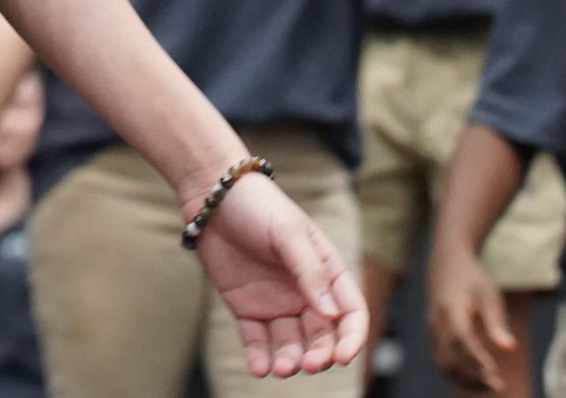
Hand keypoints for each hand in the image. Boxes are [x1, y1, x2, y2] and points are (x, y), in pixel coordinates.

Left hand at [189, 172, 366, 377]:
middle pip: (322, 336)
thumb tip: (332, 314)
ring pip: (291, 344)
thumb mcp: (288, 233)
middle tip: (308, 365)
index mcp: (326, 271)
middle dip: (320, 355)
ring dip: (290, 360)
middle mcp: (305, 292)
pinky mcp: (247, 308)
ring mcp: (276, 302)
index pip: (350, 313)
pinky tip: (260, 368)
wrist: (213, 196)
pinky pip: (257, 340)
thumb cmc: (258, 205)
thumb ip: (310, 271)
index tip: (344, 357)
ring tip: (281, 368)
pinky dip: (260, 357)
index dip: (352, 338)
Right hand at [424, 244, 515, 390]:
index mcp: (450, 309)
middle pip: (449, 358)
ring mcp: (433, 331)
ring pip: (443, 364)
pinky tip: (478, 378)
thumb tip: (510, 348)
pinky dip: (459, 374)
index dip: (475, 359)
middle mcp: (437, 323)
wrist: (446, 264)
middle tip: (499, 386)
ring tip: (490, 386)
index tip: (494, 374)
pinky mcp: (434, 337)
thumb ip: (496, 322)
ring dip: (466, 380)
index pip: (461, 340)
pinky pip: (443, 361)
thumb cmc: (472, 278)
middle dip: (472, 377)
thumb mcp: (488, 293)